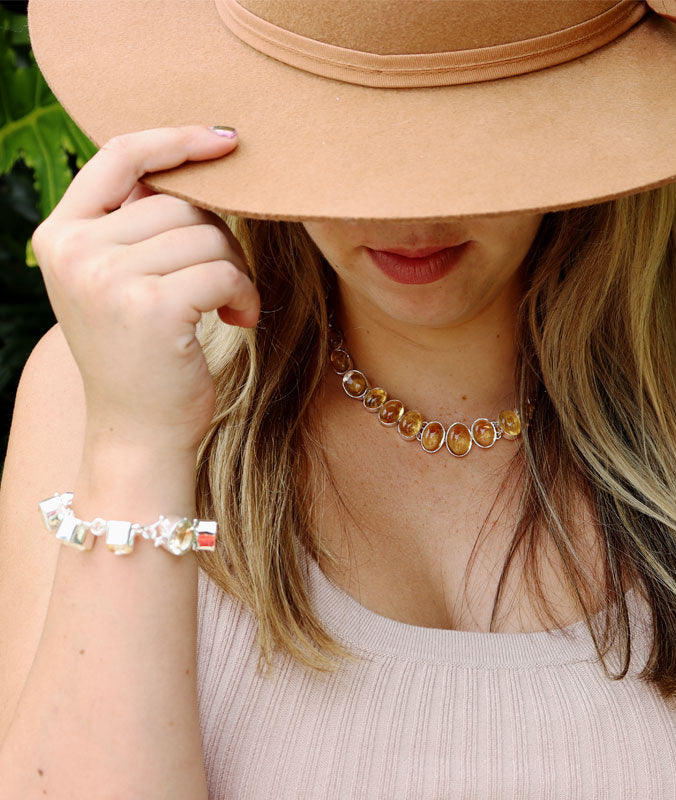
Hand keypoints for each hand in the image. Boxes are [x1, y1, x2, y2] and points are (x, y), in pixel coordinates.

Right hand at [31, 125, 259, 454]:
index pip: (118, 156)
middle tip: (223, 280)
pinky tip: (238, 319)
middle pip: (178, 202)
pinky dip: (244, 293)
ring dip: (233, 269)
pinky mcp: (151, 305)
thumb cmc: (141, 356)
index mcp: (60, 235)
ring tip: (228, 304)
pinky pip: (224, 269)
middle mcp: (73, 250)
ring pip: (206, 234)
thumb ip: (136, 227)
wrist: (138, 431)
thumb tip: (191, 170)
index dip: (175, 139)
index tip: (226, 140)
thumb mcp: (118, 284)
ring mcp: (107, 277)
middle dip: (217, 238)